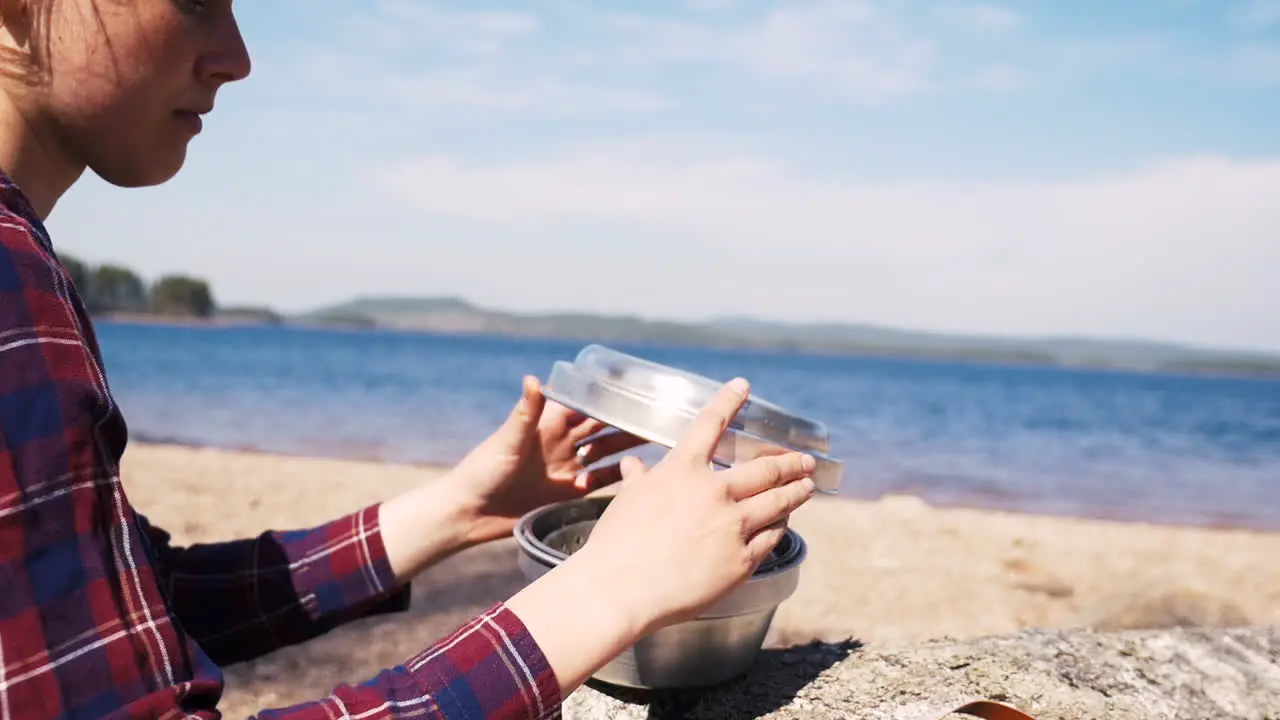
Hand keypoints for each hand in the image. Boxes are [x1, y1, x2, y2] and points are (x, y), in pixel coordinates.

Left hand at [444, 375, 647, 544]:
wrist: (469, 512)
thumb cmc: (482, 470)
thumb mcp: (507, 440)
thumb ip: (525, 413)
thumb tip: (534, 378)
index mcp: (547, 425)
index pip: (584, 404)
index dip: (606, 395)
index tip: (633, 387)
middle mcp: (560, 443)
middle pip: (600, 428)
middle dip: (625, 420)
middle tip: (656, 415)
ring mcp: (565, 469)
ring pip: (604, 453)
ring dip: (627, 447)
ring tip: (657, 440)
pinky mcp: (565, 494)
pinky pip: (598, 482)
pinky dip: (617, 477)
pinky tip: (639, 475)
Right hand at [505, 377, 816, 696]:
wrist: (620, 590)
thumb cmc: (616, 545)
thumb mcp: (626, 502)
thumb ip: (638, 480)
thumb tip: (633, 466)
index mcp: (683, 471)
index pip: (710, 424)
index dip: (728, 401)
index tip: (743, 386)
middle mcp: (714, 493)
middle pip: (765, 469)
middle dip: (790, 462)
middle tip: (805, 460)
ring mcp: (731, 527)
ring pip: (778, 502)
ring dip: (796, 491)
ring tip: (807, 487)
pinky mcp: (741, 561)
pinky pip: (770, 538)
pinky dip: (780, 527)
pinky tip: (784, 524)